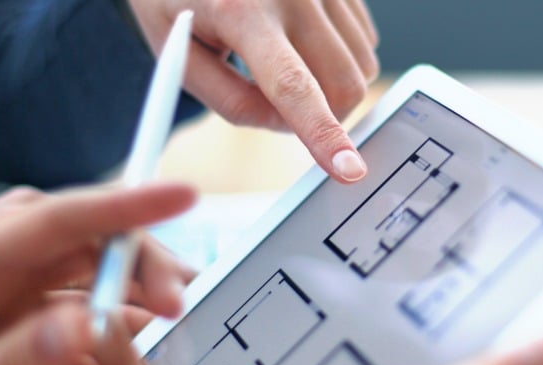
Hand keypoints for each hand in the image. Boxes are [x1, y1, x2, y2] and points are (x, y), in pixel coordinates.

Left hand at [0, 186, 196, 339]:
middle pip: (92, 262)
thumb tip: (86, 326)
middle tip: (174, 320)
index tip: (183, 192)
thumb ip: (14, 361)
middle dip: (140, 293)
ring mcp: (9, 317)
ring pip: (95, 320)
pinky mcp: (17, 351)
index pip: (59, 221)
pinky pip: (78, 358)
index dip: (126, 205)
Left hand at [126, 0, 379, 182]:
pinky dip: (340, 57)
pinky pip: (364, 39)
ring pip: (362, 65)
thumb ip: (230, 101)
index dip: (323, 134)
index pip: (293, 87)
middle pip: (343, 84)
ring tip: (287, 62)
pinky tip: (303, 40)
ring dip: (333, 86)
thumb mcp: (179, 54)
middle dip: (327, 117)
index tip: (349, 170)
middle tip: (283, 106)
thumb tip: (287, 126)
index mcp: (241, 11)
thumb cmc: (178, 1)